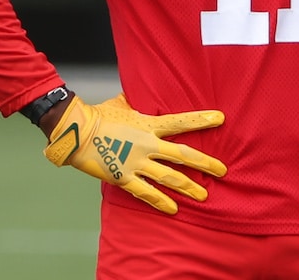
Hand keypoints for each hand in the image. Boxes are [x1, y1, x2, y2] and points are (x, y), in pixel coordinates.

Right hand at [43, 92, 226, 213]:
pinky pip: (146, 193)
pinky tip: (174, 209)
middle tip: (223, 171)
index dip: (201, 120)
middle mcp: (146, 144)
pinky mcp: (123, 177)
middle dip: (205, 163)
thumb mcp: (123, 101)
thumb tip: (145, 88)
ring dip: (188, 187)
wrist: (76, 132)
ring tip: (203, 195)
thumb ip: (138, 100)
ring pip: (169, 177)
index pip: (181, 122)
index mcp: (148, 124)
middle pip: (182, 155)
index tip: (221, 118)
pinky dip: (161, 201)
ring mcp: (136, 163)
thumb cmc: (98, 114)